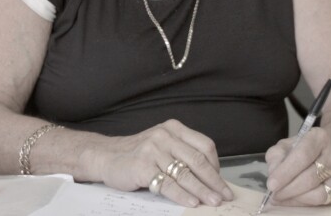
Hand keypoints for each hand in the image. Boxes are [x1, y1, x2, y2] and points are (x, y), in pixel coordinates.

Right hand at [89, 119, 231, 207]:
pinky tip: (191, 203)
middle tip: (224, 196)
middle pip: (197, 160)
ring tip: (212, 202)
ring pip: (184, 173)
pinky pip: (167, 184)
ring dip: (202, 191)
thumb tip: (211, 178)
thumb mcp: (163, 145)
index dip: (216, 166)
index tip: (222, 183)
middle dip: (214, 181)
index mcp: (173, 128)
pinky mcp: (142, 166)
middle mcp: (164, 136)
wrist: (106, 155)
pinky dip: (181, 195)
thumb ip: (183, 154)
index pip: (204, 146)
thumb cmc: (139, 154)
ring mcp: (152, 150)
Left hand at [263, 127, 330, 206]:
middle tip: (274, 194)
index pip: (302, 156)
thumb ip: (277, 157)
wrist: (328, 152)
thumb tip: (274, 175)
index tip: (271, 184)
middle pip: (310, 177)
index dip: (285, 172)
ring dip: (295, 198)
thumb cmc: (303, 148)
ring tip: (281, 197)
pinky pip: (322, 201)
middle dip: (288, 189)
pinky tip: (293, 199)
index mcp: (318, 137)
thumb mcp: (286, 145)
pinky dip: (303, 202)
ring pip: (318, 193)